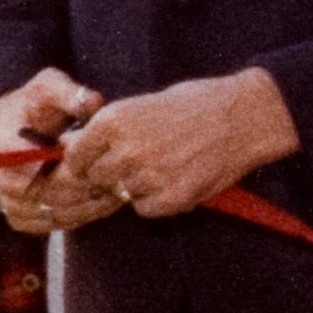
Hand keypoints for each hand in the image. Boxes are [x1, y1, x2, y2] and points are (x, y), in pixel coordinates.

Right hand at [0, 68, 114, 233]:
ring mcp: (10, 203)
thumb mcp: (48, 87)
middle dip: (86, 187)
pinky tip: (104, 202)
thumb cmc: (33, 105)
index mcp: (6, 148)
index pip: (38, 170)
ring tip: (118, 190)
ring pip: (56, 215)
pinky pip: (53, 225)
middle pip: (51, 196)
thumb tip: (93, 103)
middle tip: (118, 178)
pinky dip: (81, 217)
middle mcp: (2, 181)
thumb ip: (70, 93)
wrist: (9, 126)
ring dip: (89, 206)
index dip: (70, 169)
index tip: (96, 159)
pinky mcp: (21, 218)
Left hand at [57, 70, 300, 220]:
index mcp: (114, 121)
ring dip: (135, 186)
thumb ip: (105, 128)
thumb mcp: (142, 104)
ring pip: (122, 194)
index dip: (83, 161)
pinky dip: (155, 200)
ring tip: (164, 166)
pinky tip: (175, 179)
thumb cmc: (194, 104)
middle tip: (137, 162)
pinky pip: (145, 209)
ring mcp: (149, 176)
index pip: (75, 156)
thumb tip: (70, 143)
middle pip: (97, 178)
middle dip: (109, 174)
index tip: (94, 161)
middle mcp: (127, 150)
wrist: (243, 118)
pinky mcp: (171, 198)